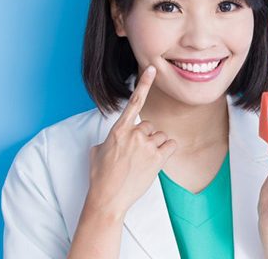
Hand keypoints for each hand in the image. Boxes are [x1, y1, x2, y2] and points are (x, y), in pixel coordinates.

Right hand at [85, 66, 177, 220]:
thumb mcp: (97, 151)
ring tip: (143, 161)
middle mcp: (134, 133)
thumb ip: (108, 139)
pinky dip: (167, 151)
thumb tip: (111, 141)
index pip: (134, 101)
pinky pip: (171, 145)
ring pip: (161, 136)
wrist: (108, 199)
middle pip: (150, 125)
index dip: (144, 83)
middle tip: (136, 154)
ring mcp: (147, 145)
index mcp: (119, 129)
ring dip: (156, 146)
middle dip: (146, 138)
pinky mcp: (158, 158)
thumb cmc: (100, 176)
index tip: (152, 69)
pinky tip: (156, 161)